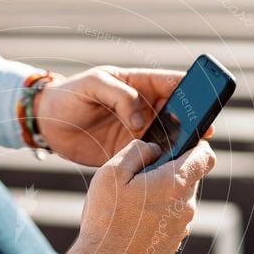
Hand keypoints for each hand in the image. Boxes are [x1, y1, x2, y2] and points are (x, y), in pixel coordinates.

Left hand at [34, 66, 212, 166]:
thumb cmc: (69, 95)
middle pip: (178, 114)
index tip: (206, 100)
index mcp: (139, 84)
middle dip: (192, 122)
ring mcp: (138, 132)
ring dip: (179, 146)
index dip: (193, 90)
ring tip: (189, 154)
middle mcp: (144, 108)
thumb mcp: (92, 85)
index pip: (173, 84)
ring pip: (168, 138)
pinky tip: (167, 170)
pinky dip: (159, 164)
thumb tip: (140, 119)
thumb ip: (119, 96)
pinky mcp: (127, 153)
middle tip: (203, 133)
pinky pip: (150, 158)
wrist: (47, 124)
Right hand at [61, 139, 215, 253]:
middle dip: (169, 172)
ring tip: (130, 204)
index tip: (180, 145)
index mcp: (175, 183)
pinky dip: (156, 217)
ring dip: (161, 196)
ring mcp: (181, 228)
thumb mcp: (112, 173)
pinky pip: (170, 221)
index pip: (205, 156)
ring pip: (178, 201)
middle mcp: (185, 206)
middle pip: (189, 178)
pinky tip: (131, 224)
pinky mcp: (172, 244)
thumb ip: (137, 151)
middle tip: (139, 177)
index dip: (196, 145)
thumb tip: (154, 149)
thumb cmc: (106, 219)